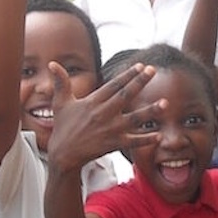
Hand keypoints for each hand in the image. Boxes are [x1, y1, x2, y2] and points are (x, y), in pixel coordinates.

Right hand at [46, 62, 162, 171]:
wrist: (63, 154)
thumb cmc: (63, 127)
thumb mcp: (61, 103)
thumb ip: (61, 82)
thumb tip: (52, 63)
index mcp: (93, 102)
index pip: (114, 85)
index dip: (127, 74)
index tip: (140, 65)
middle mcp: (103, 114)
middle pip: (126, 95)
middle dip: (140, 82)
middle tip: (153, 70)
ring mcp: (110, 129)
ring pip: (134, 119)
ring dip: (150, 111)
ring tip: (165, 103)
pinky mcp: (113, 144)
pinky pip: (133, 141)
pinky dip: (145, 139)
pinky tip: (158, 135)